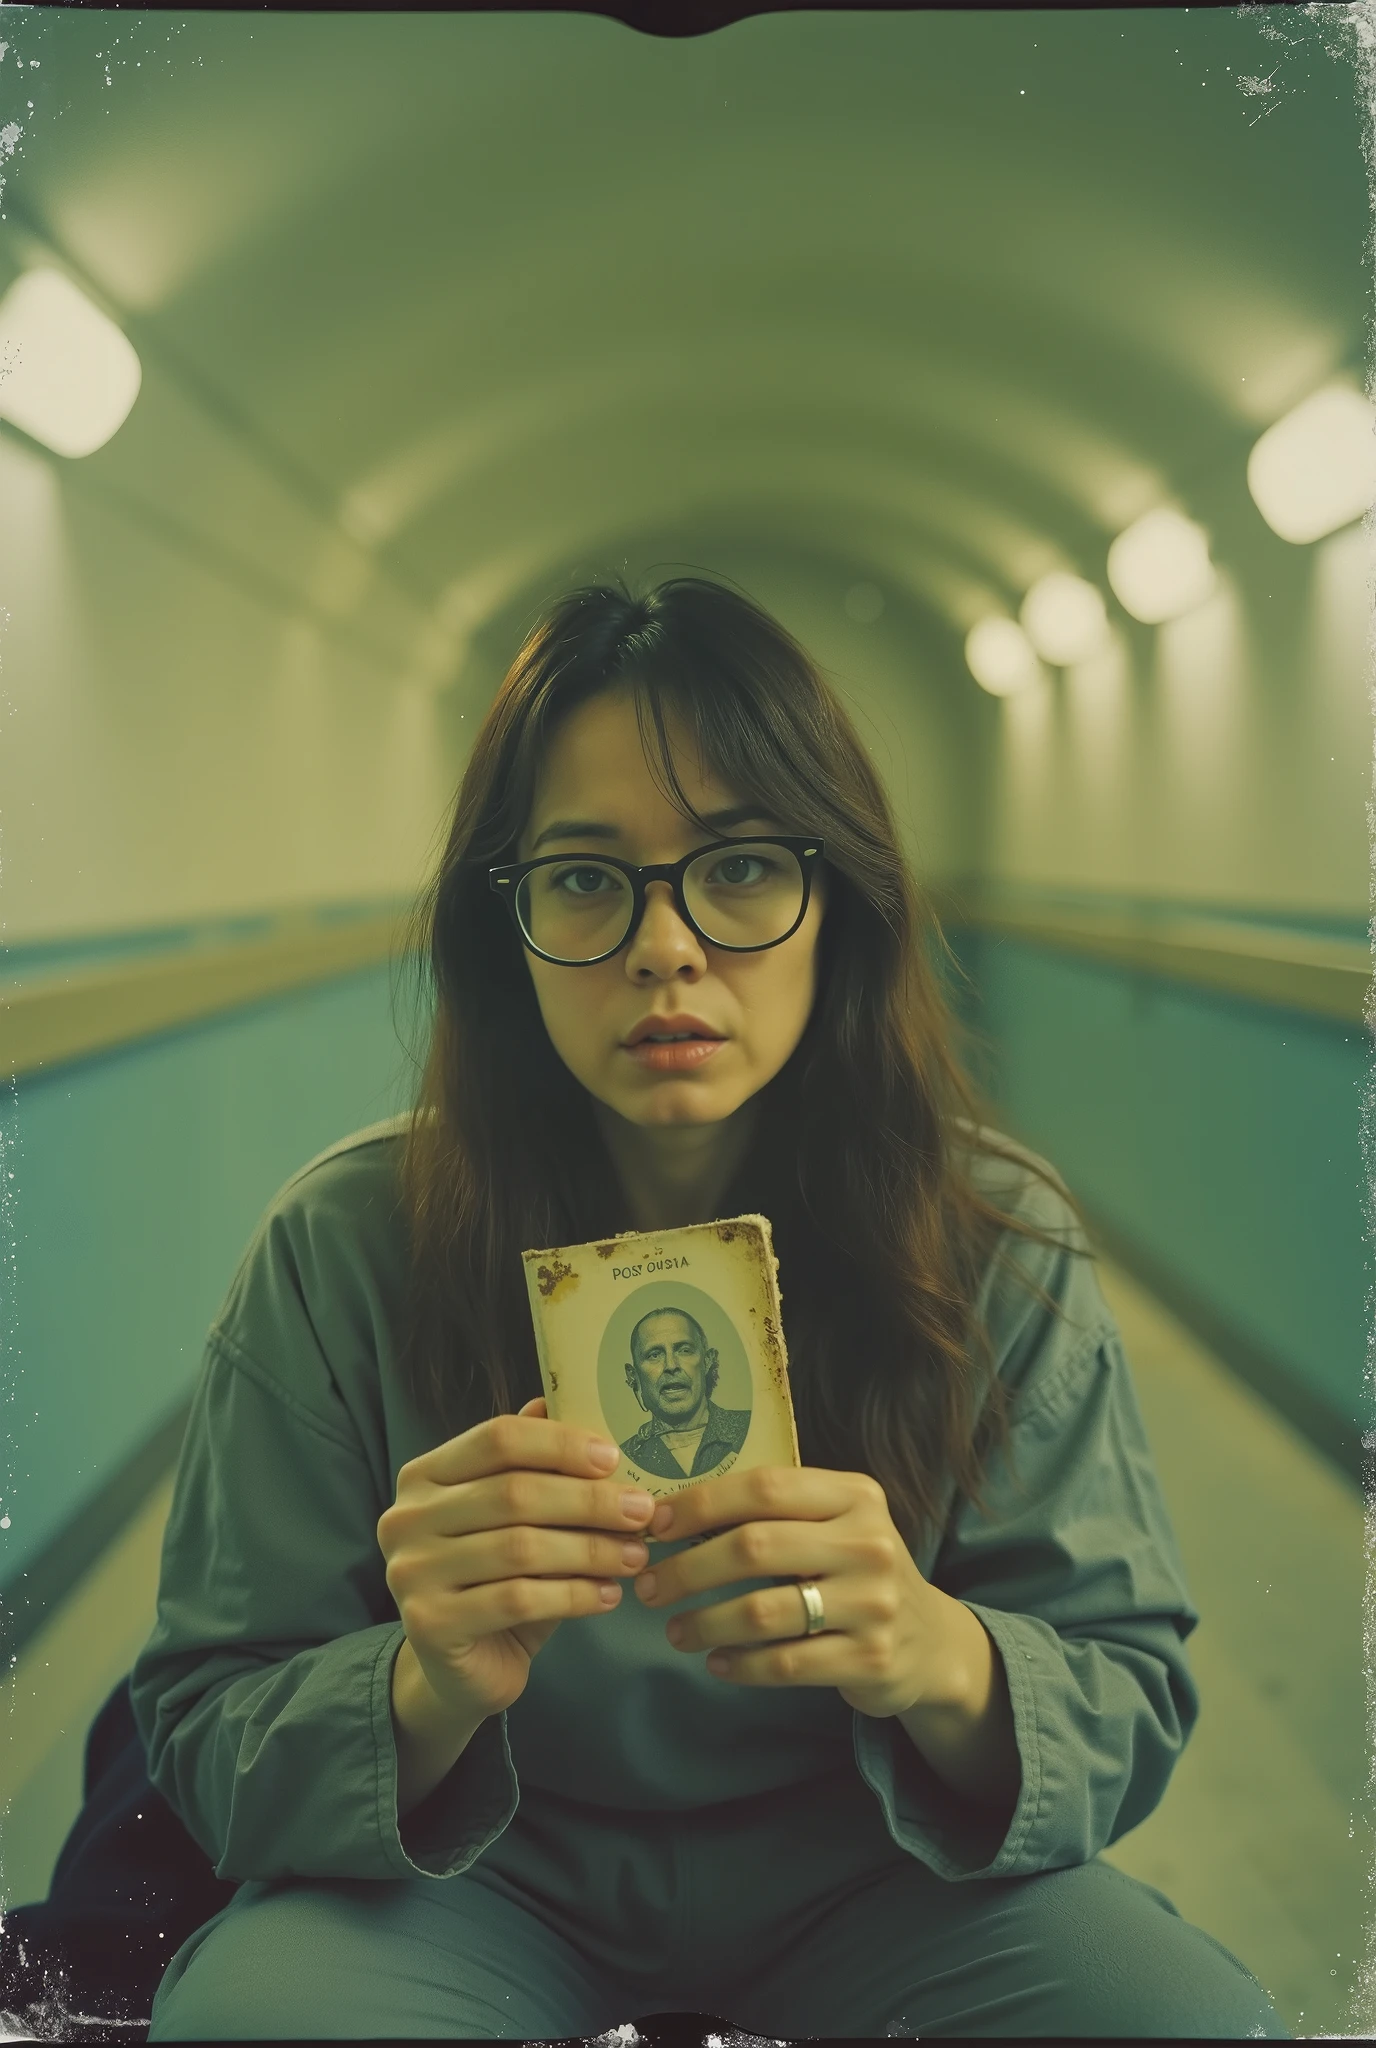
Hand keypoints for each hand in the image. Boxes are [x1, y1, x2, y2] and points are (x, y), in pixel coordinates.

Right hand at [378, 1397, 656, 1724]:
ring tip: (636, 1556)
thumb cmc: (496, 1580)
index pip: (497, 1438)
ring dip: (590, 1550)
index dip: (559, 1444)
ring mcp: (411, 1573)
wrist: (461, 1670)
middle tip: (643, 1511)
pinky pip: (518, 1599)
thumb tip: (556, 1401)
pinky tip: (608, 1596)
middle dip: (588, 1501)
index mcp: (424, 1475)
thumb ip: (529, 1466)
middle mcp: (406, 1518)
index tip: (613, 1457)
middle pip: (513, 1493)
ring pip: (520, 1548)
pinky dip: (573, 1595)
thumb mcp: (513, 1518)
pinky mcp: (429, 1624)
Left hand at [633, 1463, 965, 1718]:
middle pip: (755, 1547)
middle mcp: (868, 1544)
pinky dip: (738, 1664)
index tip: (655, 1526)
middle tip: (649, 1586)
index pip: (765, 1487)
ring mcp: (873, 1604)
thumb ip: (775, 1512)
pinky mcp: (870, 1658)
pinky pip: (784, 1664)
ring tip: (675, 1631)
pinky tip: (716, 1661)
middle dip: (688, 1569)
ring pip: (762, 1612)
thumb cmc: (855, 1570)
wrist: (929, 1641)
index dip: (701, 1504)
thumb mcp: (834, 1524)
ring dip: (704, 1622)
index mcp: (855, 1495)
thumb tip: (671, 1515)